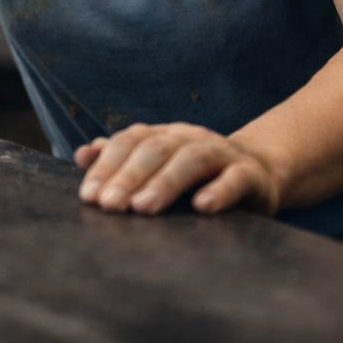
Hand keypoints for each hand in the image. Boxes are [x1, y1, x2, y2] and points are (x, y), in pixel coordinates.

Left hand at [74, 122, 285, 215]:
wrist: (259, 172)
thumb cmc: (196, 178)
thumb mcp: (159, 167)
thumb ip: (122, 161)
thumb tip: (82, 155)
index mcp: (164, 135)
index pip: (130, 142)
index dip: (107, 167)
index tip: (89, 196)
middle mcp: (190, 138)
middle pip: (155, 149)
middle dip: (128, 177)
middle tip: (108, 206)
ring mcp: (222, 154)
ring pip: (192, 160)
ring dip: (165, 183)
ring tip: (143, 208)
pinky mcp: (251, 175)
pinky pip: (236, 179)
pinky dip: (219, 191)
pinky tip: (202, 207)